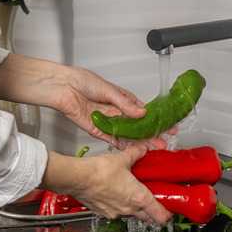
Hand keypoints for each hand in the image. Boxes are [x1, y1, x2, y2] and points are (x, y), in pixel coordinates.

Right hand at [41, 146, 172, 222]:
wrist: (77, 178)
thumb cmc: (99, 171)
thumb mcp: (123, 159)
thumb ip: (136, 154)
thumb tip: (143, 149)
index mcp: (139, 198)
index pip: (160, 215)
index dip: (168, 214)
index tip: (170, 209)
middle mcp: (129, 209)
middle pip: (148, 218)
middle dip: (153, 212)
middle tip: (155, 202)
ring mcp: (115, 213)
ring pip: (132, 215)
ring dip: (136, 209)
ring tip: (134, 195)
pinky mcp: (103, 213)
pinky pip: (116, 213)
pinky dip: (120, 207)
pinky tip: (116, 195)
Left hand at [50, 66, 169, 148]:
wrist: (64, 87)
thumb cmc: (83, 81)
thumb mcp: (110, 90)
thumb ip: (125, 104)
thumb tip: (141, 112)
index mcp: (122, 99)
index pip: (143, 111)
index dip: (155, 120)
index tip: (167, 126)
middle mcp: (117, 111)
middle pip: (137, 126)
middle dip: (151, 135)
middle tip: (162, 142)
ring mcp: (109, 122)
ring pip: (128, 135)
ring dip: (140, 142)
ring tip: (153, 148)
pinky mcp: (98, 130)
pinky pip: (113, 139)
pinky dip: (124, 145)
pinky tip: (134, 149)